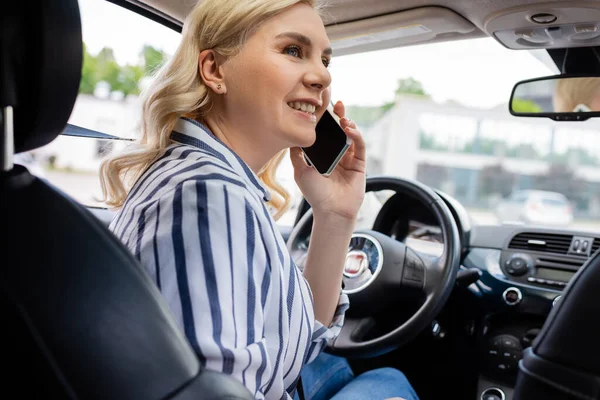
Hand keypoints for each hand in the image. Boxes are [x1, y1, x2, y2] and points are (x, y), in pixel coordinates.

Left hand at [290, 100, 365, 221]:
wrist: (330, 210)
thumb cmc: (315, 193)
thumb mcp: (300, 171)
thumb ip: (296, 154)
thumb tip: (289, 137)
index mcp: (323, 155)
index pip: (325, 133)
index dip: (325, 120)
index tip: (321, 107)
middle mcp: (337, 154)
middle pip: (339, 130)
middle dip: (339, 115)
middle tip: (337, 103)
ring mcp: (349, 158)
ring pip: (351, 135)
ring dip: (349, 124)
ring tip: (343, 118)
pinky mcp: (359, 164)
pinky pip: (360, 146)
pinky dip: (356, 136)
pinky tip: (349, 130)